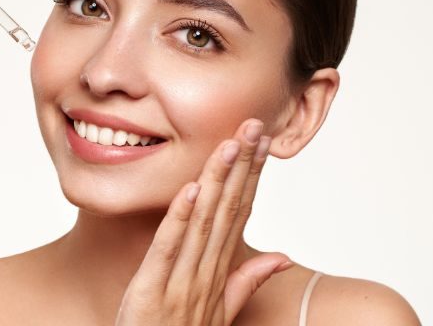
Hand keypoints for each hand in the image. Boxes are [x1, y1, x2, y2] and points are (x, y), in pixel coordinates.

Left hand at [116, 119, 292, 324]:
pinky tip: (190, 189)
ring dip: (217, 180)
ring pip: (203, 223)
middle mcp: (206, 274)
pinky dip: (180, 218)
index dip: (252, 176)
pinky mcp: (153, 291)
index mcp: (220, 273)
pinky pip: (168, 250)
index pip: (241, 214)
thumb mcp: (220, 312)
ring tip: (229, 144)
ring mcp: (182, 283)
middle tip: (254, 125)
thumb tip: (279, 254)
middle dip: (242, 166)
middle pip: (228, 210)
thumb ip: (247, 281)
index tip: (263, 142)